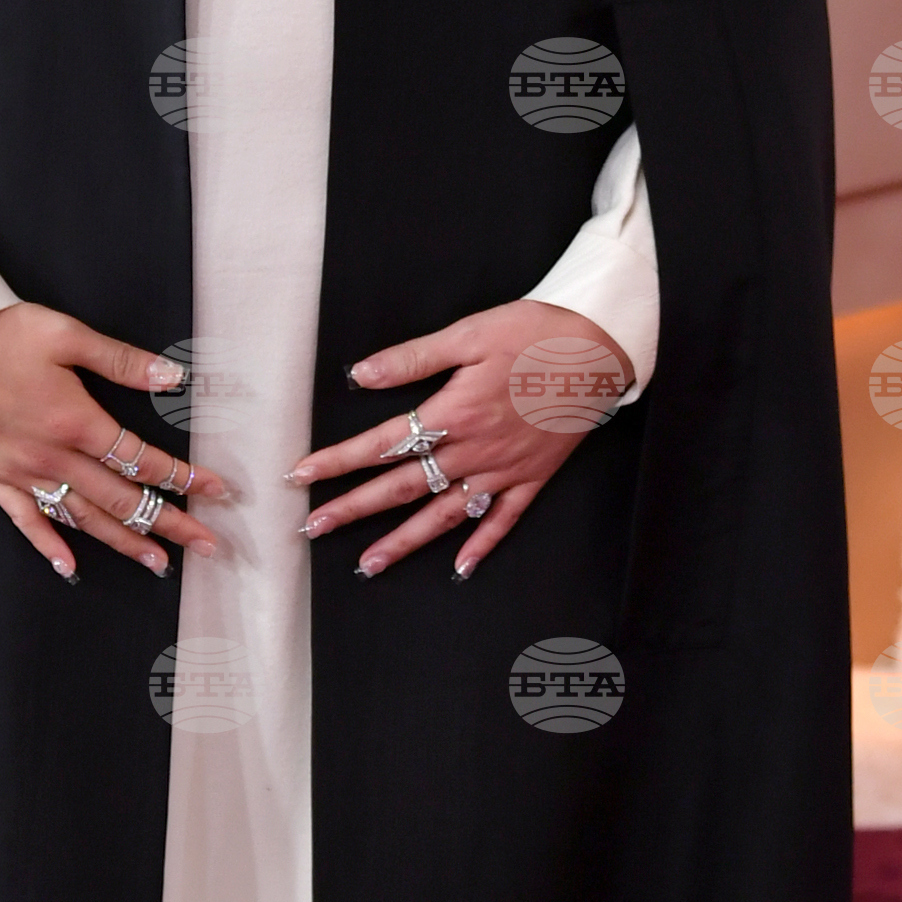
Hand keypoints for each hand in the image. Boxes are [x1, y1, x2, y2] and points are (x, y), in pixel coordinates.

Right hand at [0, 303, 229, 581]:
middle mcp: (52, 456)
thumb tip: (172, 377)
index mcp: (76, 420)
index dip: (183, 476)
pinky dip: (49, 545)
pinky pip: (26, 520)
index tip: (216, 491)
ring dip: (123, 541)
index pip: (141, 458)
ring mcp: (22, 472)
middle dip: (170, 523)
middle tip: (205, 544)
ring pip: (82, 517)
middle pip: (122, 498)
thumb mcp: (66, 335)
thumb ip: (122, 361)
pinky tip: (69, 566)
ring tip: (158, 563)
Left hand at [290, 299, 633, 581]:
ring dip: (403, 541)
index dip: (337, 461)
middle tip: (313, 529)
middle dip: (353, 509)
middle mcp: (474, 450)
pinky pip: (504, 519)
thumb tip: (360, 374)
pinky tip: (461, 568)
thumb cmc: (535, 333)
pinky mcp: (533, 477)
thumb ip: (413, 358)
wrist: (601, 349)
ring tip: (368, 565)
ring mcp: (504, 470)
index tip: (300, 476)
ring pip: (444, 514)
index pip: (381, 443)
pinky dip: (482, 545)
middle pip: (402, 487)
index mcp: (453, 413)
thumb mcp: (470, 334)